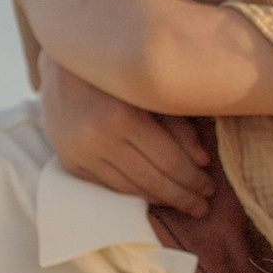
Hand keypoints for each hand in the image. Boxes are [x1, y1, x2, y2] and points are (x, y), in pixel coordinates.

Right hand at [37, 58, 214, 215]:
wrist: (62, 65)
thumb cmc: (117, 74)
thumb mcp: (151, 93)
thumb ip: (178, 127)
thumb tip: (202, 162)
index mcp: (123, 117)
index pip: (168, 162)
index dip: (193, 180)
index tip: (210, 188)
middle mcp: (98, 139)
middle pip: (152, 180)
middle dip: (182, 196)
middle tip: (203, 207)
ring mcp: (80, 153)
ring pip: (130, 189)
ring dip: (161, 200)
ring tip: (185, 204)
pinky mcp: (69, 162)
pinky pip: (109, 186)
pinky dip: (135, 193)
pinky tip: (155, 195)